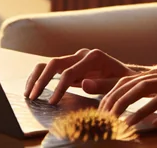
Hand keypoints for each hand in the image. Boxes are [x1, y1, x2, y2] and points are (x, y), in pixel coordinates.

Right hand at [25, 49, 140, 103]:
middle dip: (42, 80)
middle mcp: (82, 54)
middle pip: (55, 63)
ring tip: (28, 93)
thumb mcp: (118, 84)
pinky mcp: (70, 64)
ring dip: (37, 77)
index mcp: (94, 57)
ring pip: (49, 63)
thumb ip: (103, 84)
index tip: (52, 102)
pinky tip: (34, 88)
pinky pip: (51, 68)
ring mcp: (75, 58)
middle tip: (33, 97)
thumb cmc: (125, 81)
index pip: (70, 72)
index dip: (59, 87)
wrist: (128, 74)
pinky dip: (40, 76)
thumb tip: (83, 83)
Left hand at [101, 66, 156, 127]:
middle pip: (139, 85)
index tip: (101, 107)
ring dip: (134, 112)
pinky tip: (150, 128)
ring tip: (121, 125)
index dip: (114, 92)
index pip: (134, 78)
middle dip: (117, 101)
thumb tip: (141, 104)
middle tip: (104, 117)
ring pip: (154, 96)